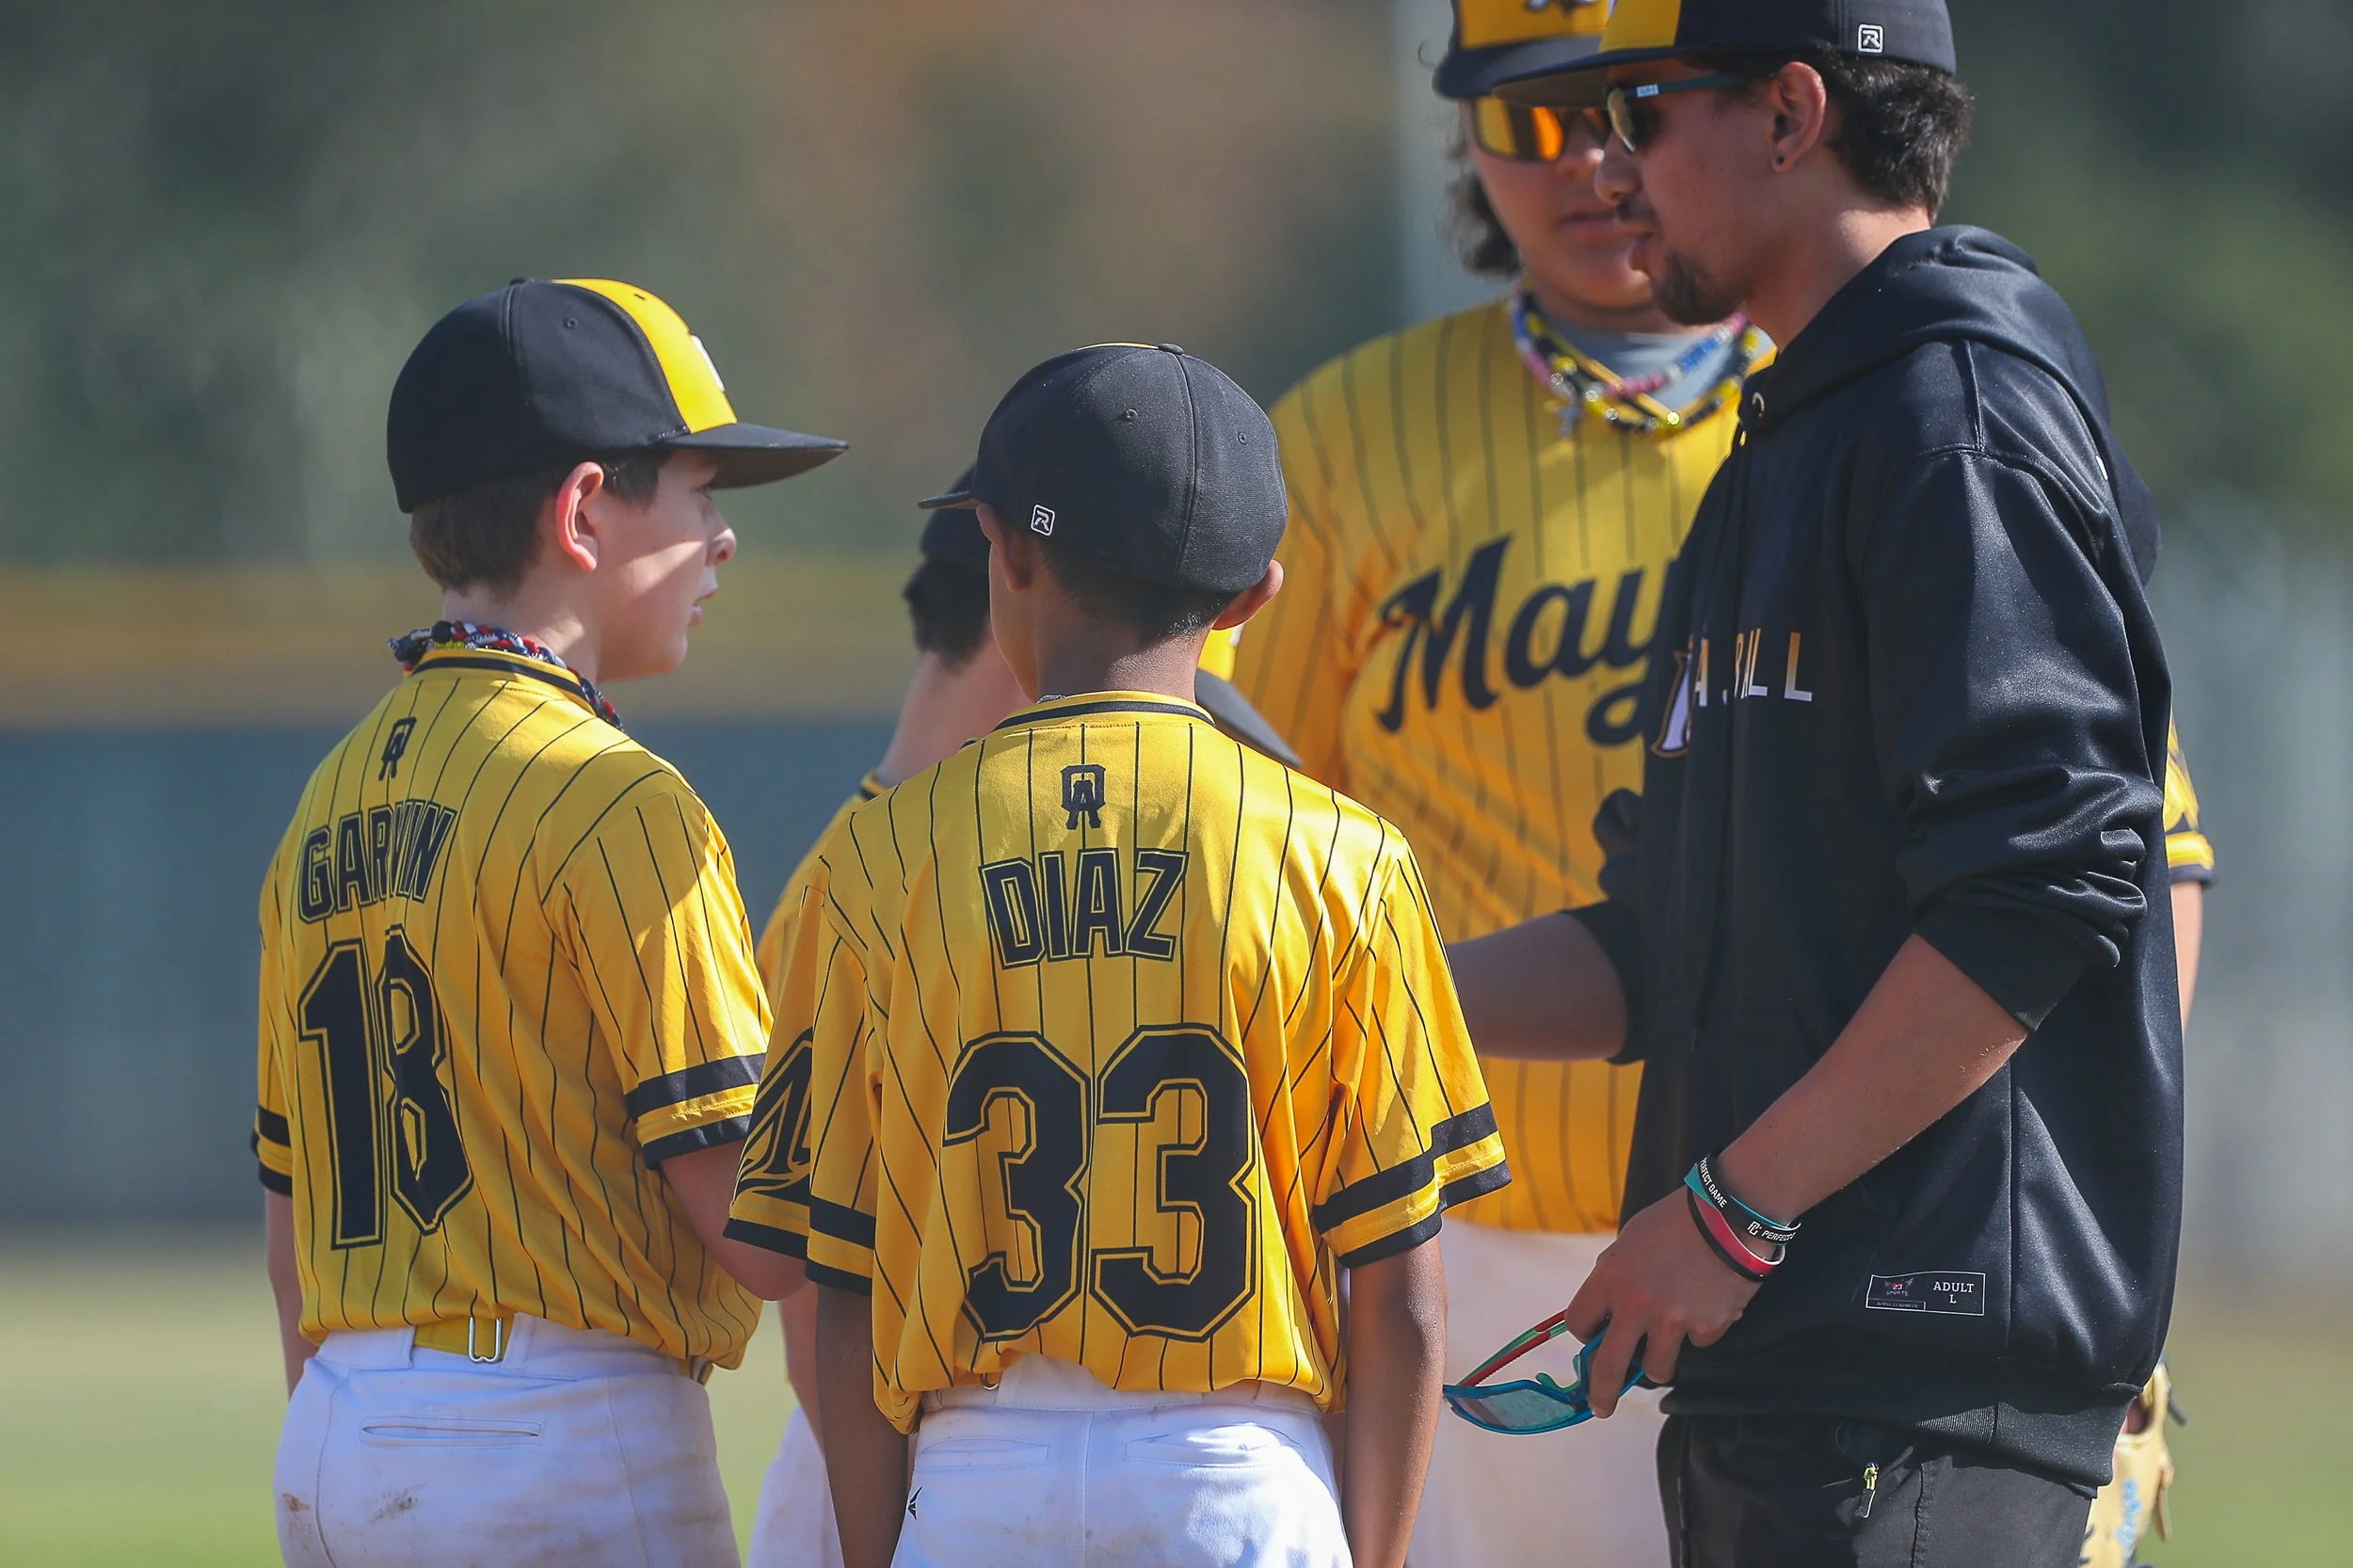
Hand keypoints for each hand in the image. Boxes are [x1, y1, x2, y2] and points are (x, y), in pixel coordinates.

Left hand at [1566, 1187, 1760, 1415]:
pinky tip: (1707, 1301)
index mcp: (1609, 1279)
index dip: (1585, 1333)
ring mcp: (1673, 1321)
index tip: (1592, 1339)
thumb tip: (1608, 1308)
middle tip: (1601, 1408)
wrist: (1729, 1216)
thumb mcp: (1630, 1241)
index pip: (1579, 1323)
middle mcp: (1636, 1305)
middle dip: (1601, 1393)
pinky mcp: (1707, 1328)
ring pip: (1657, 1368)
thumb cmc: (1675, 1220)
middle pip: (1608, 1366)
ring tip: (1670, 1338)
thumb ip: (1616, 1276)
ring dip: (1660, 1361)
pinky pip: (1697, 1344)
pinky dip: (1700, 1331)